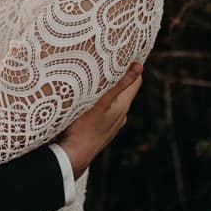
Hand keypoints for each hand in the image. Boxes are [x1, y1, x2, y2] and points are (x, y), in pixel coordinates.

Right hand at [56, 62, 142, 177]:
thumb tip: (139, 66)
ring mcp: (110, 124)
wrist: (71, 157)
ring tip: (95, 75)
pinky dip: (100, 101)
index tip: (125, 53)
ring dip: (107, 89)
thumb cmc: (85, 129)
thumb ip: (120, 85)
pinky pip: (104, 110)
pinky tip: (88, 99)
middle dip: (118, 76)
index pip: (136, 81)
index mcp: (123, 107)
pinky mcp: (100, 129)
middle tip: (107, 60)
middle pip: (124, 90)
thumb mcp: (102, 103)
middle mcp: (120, 116)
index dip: (133, 67)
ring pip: (113, 100)